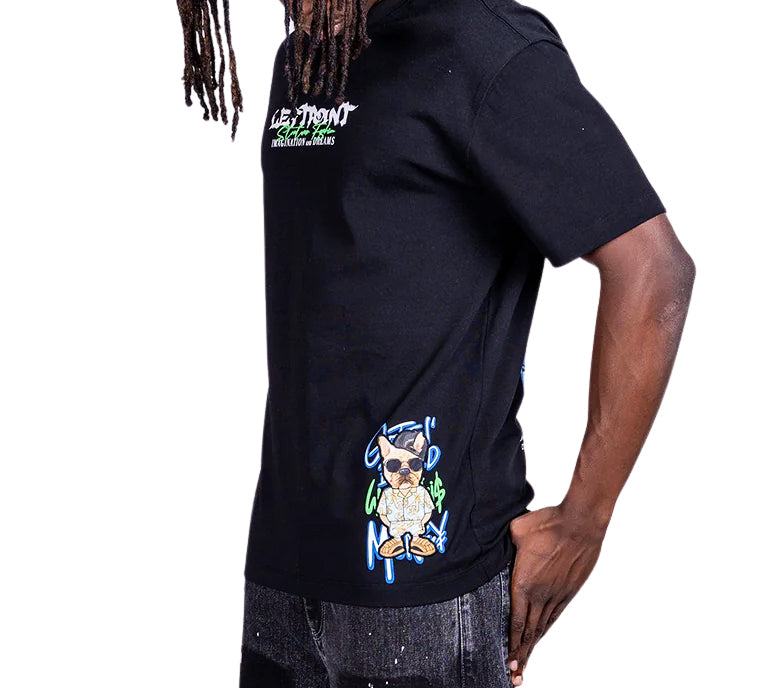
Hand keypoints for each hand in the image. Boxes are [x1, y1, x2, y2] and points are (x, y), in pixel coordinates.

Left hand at [506, 504, 605, 684]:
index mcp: (524, 583)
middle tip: (514, 674)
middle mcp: (540, 594)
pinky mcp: (569, 589)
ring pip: (542, 626)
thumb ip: (505, 543)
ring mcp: (557, 593)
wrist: (579, 523)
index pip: (515, 621)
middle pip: (528, 631)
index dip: (511, 644)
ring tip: (526, 663)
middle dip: (520, 654)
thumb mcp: (516, 530)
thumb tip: (498, 544)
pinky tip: (541, 636)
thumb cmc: (548, 523)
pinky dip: (546, 628)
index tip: (507, 662)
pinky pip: (554, 614)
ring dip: (533, 645)